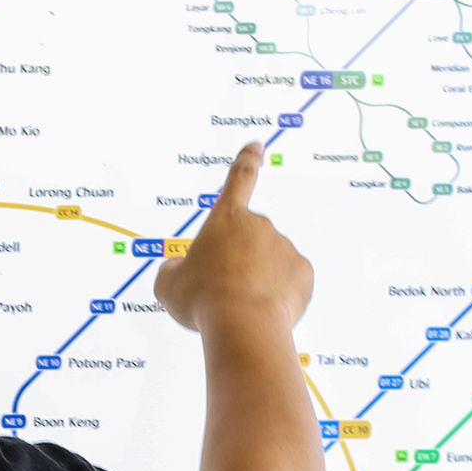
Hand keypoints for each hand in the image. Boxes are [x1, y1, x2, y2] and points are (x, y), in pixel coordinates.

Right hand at [156, 144, 313, 334]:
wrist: (242, 324)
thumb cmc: (202, 299)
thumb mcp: (168, 284)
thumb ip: (173, 270)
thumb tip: (179, 270)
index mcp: (226, 218)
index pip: (238, 180)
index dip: (247, 161)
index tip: (257, 146)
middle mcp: (259, 225)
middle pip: (248, 242)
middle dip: (238, 263)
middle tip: (222, 292)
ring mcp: (284, 248)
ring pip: (269, 264)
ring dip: (257, 282)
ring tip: (240, 308)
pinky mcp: (302, 273)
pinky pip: (288, 283)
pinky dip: (277, 296)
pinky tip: (262, 311)